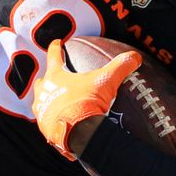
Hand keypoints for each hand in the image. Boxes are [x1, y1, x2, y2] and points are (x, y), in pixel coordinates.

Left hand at [31, 39, 139, 158]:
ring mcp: (42, 110)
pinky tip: (61, 121)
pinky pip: (46, 120)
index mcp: (55, 76)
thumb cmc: (86, 103)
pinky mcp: (44, 127)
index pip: (54, 56)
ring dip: (48, 100)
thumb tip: (135, 57)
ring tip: (58, 102)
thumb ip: (120, 67)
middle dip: (48, 78)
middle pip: (43, 81)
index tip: (57, 43)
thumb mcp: (106, 81)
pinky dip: (52, 119)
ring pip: (41, 101)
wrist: (77, 132)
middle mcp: (44, 91)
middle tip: (56, 79)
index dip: (56, 48)